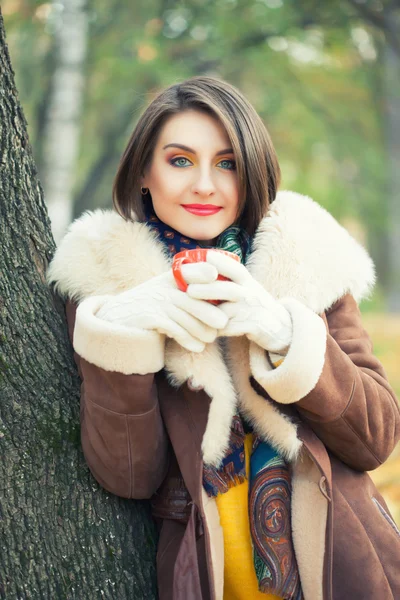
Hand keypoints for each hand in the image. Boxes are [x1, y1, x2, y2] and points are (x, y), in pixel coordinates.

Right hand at [96, 263, 226, 352]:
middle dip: (211, 313)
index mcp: (170, 277)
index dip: (206, 274)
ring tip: (210, 338)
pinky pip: (177, 330)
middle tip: (223, 324)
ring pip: (189, 318)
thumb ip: (188, 289)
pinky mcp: (152, 317)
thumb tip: (219, 297)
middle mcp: (164, 286)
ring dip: (202, 331)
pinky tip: (197, 346)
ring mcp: (158, 301)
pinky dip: (189, 340)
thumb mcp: (166, 290)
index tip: (222, 283)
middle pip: (195, 300)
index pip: (192, 271)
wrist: (117, 319)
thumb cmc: (150, 305)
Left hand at [186, 251, 292, 352]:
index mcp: (249, 281)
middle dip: (207, 289)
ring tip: (192, 310)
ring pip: (226, 311)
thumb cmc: (255, 305)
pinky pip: (228, 329)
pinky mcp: (252, 327)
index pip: (236, 268)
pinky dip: (213, 329)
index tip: (206, 256)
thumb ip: (229, 279)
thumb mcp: (247, 287)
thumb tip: (201, 265)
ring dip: (207, 310)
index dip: (221, 262)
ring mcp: (252, 311)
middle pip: (227, 289)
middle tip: (189, 289)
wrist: (280, 327)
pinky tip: (200, 328)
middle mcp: (252, 294)